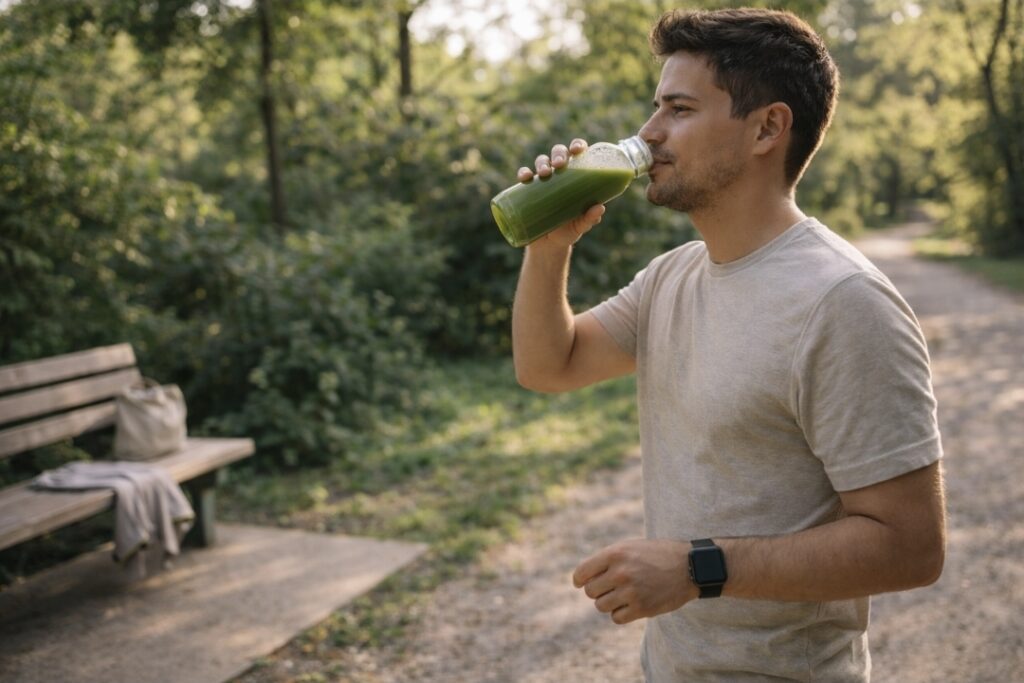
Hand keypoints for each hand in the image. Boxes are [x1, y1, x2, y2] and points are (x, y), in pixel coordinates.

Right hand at [516, 138, 603, 248]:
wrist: (549, 246)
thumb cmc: (569, 231)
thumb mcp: (580, 226)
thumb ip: (590, 218)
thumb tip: (600, 208)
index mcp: (575, 176)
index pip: (577, 154)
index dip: (577, 145)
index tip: (577, 150)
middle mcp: (559, 174)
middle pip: (558, 153)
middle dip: (558, 154)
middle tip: (559, 165)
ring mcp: (543, 181)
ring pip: (541, 161)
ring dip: (542, 162)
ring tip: (544, 173)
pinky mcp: (528, 190)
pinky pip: (524, 176)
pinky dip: (523, 173)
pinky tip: (524, 177)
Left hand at [572, 538, 695, 624]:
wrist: (689, 566)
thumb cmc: (657, 555)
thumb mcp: (630, 548)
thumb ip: (607, 560)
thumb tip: (582, 579)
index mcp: (615, 553)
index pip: (582, 573)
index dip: (580, 580)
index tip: (581, 583)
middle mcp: (621, 572)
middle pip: (590, 591)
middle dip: (598, 590)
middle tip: (613, 587)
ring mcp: (631, 591)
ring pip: (601, 606)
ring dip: (609, 603)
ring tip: (624, 595)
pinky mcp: (642, 608)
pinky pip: (616, 618)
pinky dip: (620, 614)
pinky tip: (631, 605)